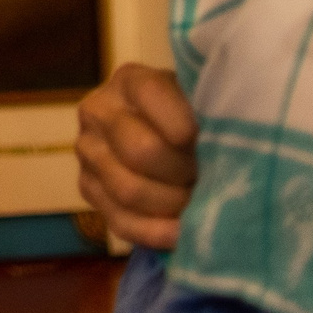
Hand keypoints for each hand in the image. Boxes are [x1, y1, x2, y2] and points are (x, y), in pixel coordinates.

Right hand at [75, 63, 198, 250]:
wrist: (173, 140)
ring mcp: (88, 151)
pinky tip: (181, 232)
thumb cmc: (197, 119)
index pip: (151, 96)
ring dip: (173, 204)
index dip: (186, 127)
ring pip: (129, 190)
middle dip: (184, 173)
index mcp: (130, 80)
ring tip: (199, 203)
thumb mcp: (203, 102)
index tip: (213, 145)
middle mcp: (98, 109)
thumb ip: (209, 112)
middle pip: (141, 150)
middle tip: (211, 180)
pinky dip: (156, 233)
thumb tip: (225, 144)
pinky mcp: (87, 188)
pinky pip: (120, 221)